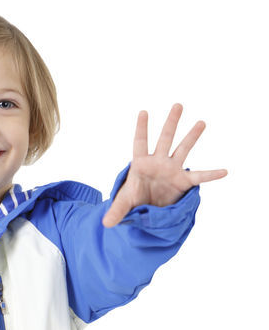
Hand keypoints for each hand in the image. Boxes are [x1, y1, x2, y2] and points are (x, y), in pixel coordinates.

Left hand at [102, 103, 227, 227]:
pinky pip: (199, 177)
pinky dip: (211, 175)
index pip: (140, 143)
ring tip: (201, 122)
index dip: (141, 129)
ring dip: (191, 136)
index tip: (143, 112)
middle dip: (171, 123)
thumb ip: (116, 211)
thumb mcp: (123, 205)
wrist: (146, 211)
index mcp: (140, 164)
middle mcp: (158, 163)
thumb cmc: (133, 202)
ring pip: (183, 150)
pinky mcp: (182, 182)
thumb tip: (106, 224)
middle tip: (177, 105)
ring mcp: (171, 170)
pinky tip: (224, 171)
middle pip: (164, 139)